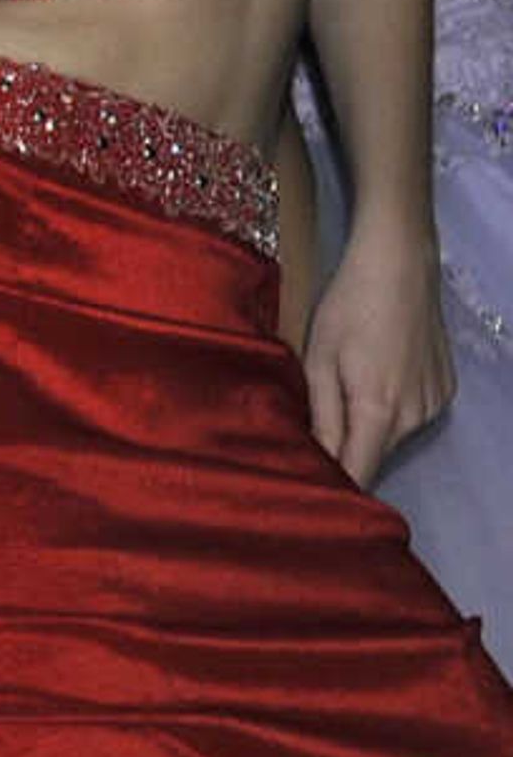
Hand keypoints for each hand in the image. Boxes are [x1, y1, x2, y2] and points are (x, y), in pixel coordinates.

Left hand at [303, 226, 452, 484]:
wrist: (400, 265)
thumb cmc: (347, 308)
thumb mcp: (318, 361)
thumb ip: (321, 417)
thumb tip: (318, 461)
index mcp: (378, 411)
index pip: (359, 473)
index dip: (335, 487)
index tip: (309, 491)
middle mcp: (415, 416)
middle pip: (374, 456)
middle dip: (345, 455)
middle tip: (312, 439)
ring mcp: (435, 404)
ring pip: (392, 437)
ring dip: (368, 430)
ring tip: (345, 396)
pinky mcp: (446, 390)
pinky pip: (411, 416)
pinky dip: (391, 411)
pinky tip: (377, 379)